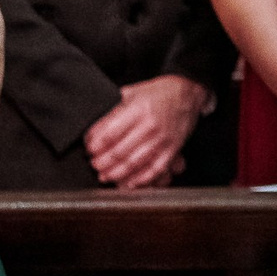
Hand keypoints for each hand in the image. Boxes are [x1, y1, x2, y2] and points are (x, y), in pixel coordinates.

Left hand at [84, 75, 209, 189]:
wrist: (187, 93)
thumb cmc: (158, 93)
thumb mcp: (132, 93)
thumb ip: (113, 110)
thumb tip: (93, 128)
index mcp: (138, 110)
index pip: (110, 133)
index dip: (96, 145)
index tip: (90, 149)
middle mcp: (150, 126)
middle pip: (120, 152)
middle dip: (103, 162)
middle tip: (95, 165)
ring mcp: (162, 139)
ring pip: (135, 163)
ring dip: (117, 173)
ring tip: (106, 175)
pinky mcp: (172, 149)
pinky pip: (155, 169)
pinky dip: (141, 179)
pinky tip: (129, 182)